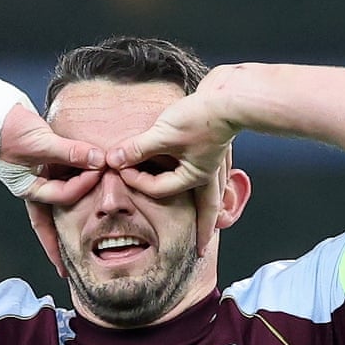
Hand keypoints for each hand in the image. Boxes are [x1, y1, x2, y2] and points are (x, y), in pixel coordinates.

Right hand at [0, 106, 106, 277]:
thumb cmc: (4, 127)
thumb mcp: (39, 142)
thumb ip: (70, 152)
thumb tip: (99, 161)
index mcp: (30, 188)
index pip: (63, 197)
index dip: (83, 186)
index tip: (100, 170)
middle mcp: (34, 186)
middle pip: (54, 221)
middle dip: (62, 244)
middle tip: (72, 266)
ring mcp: (38, 177)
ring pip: (60, 202)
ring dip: (72, 216)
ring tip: (85, 240)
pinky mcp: (43, 163)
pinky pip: (63, 178)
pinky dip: (76, 183)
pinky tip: (87, 190)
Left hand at [105, 80, 238, 256]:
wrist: (231, 96)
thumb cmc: (202, 117)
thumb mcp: (163, 133)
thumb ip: (137, 148)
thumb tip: (114, 160)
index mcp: (196, 177)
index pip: (159, 188)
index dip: (137, 180)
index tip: (121, 167)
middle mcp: (210, 175)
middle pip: (208, 210)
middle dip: (203, 230)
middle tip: (201, 248)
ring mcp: (217, 163)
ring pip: (214, 194)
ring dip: (211, 209)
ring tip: (210, 222)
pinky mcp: (217, 148)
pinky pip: (215, 175)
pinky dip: (213, 185)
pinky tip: (210, 182)